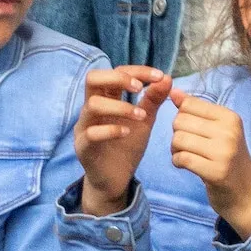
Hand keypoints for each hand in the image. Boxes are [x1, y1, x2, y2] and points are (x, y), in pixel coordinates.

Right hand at [75, 65, 169, 216]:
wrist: (116, 179)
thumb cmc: (126, 146)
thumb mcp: (144, 120)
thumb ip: (153, 100)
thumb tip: (167, 77)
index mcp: (106, 98)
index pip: (115, 72)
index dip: (136, 70)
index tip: (159, 76)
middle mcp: (91, 108)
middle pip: (93, 78)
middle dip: (118, 78)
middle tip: (140, 88)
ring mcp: (84, 126)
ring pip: (93, 105)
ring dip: (120, 107)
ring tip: (141, 116)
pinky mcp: (83, 146)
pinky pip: (91, 133)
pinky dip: (111, 130)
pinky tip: (127, 133)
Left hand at [168, 88, 250, 239]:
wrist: (247, 195)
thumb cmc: (228, 159)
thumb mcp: (218, 131)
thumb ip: (196, 111)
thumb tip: (173, 91)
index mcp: (230, 118)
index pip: (188, 105)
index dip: (181, 118)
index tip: (191, 130)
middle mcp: (229, 132)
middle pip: (180, 121)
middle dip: (177, 134)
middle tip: (187, 147)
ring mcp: (224, 152)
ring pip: (178, 139)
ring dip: (175, 150)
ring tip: (186, 156)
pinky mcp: (216, 172)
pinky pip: (181, 158)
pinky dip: (177, 162)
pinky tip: (186, 166)